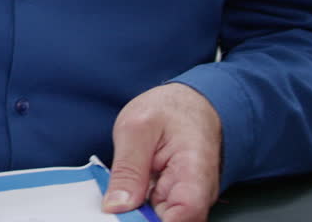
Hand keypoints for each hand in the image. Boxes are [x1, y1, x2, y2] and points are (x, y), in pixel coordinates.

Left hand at [103, 83, 222, 221]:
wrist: (190, 102)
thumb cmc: (170, 109)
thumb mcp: (136, 129)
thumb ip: (128, 169)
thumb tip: (116, 206)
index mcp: (195, 174)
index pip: (184, 215)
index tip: (123, 215)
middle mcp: (198, 194)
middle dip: (138, 218)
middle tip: (113, 203)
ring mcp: (187, 199)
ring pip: (159, 219)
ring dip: (135, 213)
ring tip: (118, 193)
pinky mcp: (174, 200)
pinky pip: (155, 212)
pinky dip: (137, 207)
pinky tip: (123, 194)